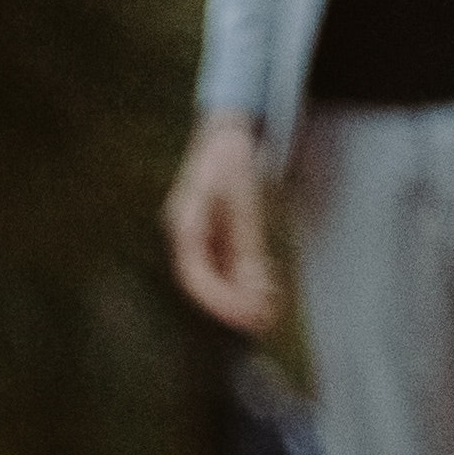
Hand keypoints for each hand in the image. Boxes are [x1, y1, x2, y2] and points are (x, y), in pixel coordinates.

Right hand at [162, 109, 281, 333]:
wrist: (223, 133)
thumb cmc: (230, 160)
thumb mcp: (245, 203)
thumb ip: (247, 247)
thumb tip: (256, 290)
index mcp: (185, 226)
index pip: (195, 277)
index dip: (219, 301)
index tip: (245, 316)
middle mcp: (186, 236)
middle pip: (204, 281)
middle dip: (232, 304)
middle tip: (262, 321)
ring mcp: (197, 235)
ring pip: (214, 275)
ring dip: (239, 295)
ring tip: (268, 310)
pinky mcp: (211, 233)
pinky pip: (223, 264)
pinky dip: (242, 278)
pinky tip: (265, 286)